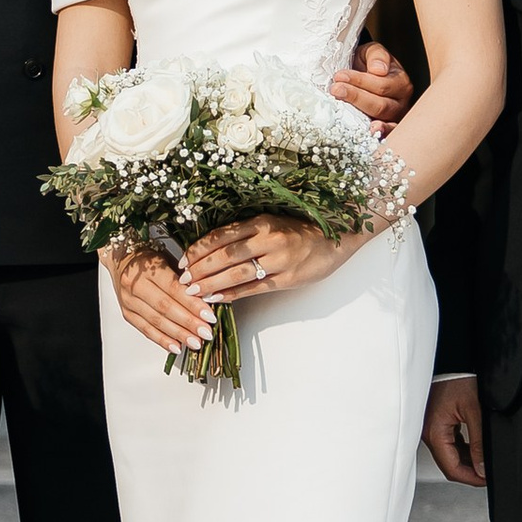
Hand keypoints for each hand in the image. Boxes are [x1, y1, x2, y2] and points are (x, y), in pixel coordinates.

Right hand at [107, 244, 214, 354]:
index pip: (173, 289)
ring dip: (177, 334)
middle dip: (188, 322)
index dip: (192, 304)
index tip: (209, 316)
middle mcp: (135, 285)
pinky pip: (145, 330)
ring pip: (155, 321)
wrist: (120, 258)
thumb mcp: (168, 260)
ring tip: (195, 342)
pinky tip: (176, 346)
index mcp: (147, 269)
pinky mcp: (127, 313)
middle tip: (206, 332)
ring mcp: (129, 301)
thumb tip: (207, 297)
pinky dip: (162, 340)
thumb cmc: (149, 259)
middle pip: (165, 307)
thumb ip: (185, 279)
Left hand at [178, 214, 355, 303]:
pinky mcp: (287, 278)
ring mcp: (279, 259)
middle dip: (199, 269)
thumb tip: (211, 248)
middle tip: (182, 281)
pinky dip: (233, 294)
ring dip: (212, 284)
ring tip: (194, 293)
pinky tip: (217, 299)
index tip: (182, 261)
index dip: (198, 250)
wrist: (339, 238)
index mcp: (261, 221)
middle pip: (224, 255)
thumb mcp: (273, 222)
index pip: (220, 235)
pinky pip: (254, 288)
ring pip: (237, 273)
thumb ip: (246, 232)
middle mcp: (268, 238)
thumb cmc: (302, 230)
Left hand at [330, 36, 412, 132]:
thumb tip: (379, 69)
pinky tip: (370, 131)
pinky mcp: (386, 129)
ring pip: (381, 118)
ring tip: (343, 109)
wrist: (362, 73)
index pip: (381, 85)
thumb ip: (377, 55)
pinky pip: (386, 134)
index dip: (360, 81)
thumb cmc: (368, 64)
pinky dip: (380, 134)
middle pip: (380, 104)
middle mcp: (401, 101)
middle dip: (356, 97)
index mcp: (400, 82)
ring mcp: (395, 117)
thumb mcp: (372, 52)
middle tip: (336, 89)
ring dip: (360, 114)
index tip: (340, 76)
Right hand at [423, 375, 485, 487]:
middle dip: (469, 471)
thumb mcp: (474, 412)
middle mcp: (428, 432)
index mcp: (434, 432)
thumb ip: (479, 443)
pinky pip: (448, 443)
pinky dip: (461, 449)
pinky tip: (474, 448)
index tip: (486, 479)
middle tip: (487, 472)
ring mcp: (430, 428)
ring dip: (466, 461)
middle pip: (449, 464)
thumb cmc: (457, 377)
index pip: (451, 468)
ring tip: (484, 460)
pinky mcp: (435, 423)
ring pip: (449, 455)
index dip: (471, 478)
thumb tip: (482, 467)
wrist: (451, 359)